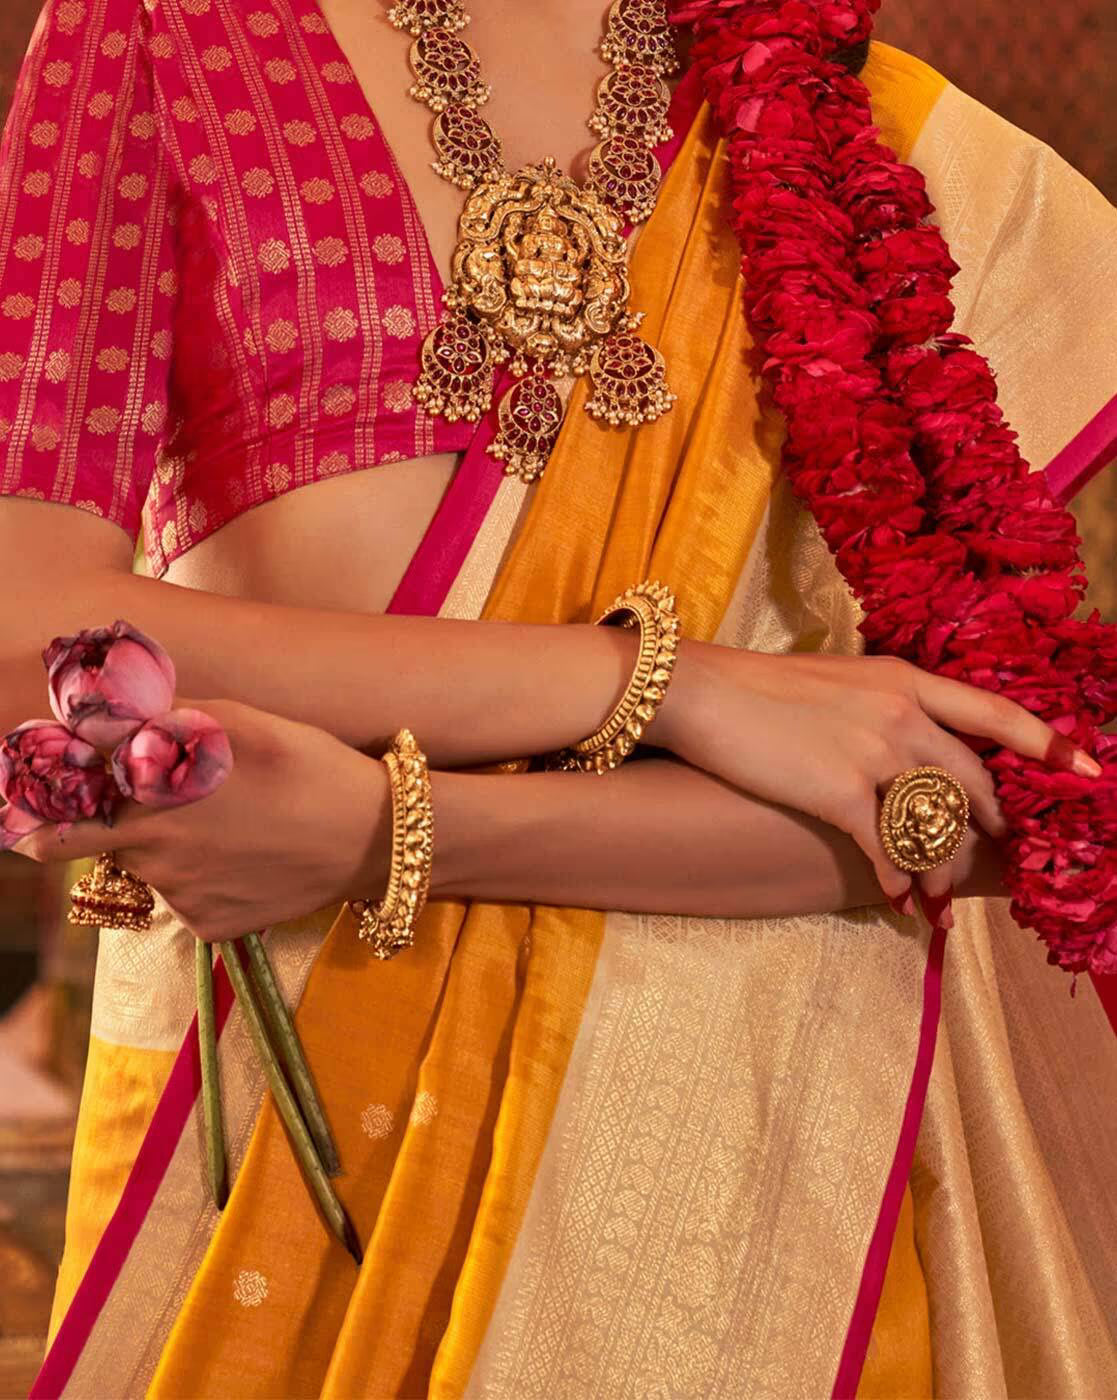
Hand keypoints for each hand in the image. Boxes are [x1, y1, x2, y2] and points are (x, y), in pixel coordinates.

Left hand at [13, 699, 390, 940]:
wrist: (373, 836)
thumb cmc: (307, 765)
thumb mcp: (238, 723)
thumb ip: (157, 722)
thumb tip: (95, 721)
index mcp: (150, 807)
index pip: (61, 821)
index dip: (48, 810)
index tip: (40, 804)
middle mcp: (155, 860)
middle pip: (101, 844)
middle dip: (111, 823)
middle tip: (162, 806)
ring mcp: (183, 899)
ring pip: (150, 870)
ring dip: (168, 847)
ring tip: (231, 824)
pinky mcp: (212, 928)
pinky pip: (187, 901)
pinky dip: (204, 880)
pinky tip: (247, 857)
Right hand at [656, 645, 1098, 904]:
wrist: (702, 692)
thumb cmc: (761, 687)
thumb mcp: (839, 678)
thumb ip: (883, 704)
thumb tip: (909, 743)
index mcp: (905, 679)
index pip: (994, 711)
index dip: (1046, 742)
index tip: (1086, 767)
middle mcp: (903, 713)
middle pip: (974, 781)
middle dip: (992, 827)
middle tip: (1000, 857)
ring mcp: (874, 752)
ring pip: (935, 824)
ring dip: (942, 869)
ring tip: (938, 898)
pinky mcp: (840, 791)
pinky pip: (888, 850)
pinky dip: (898, 881)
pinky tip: (898, 899)